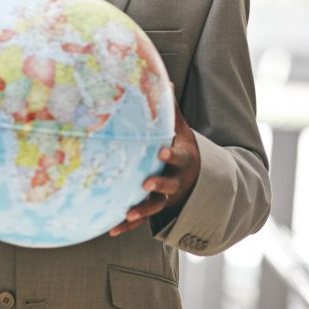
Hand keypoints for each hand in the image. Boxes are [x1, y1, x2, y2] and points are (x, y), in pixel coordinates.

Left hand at [109, 95, 198, 236]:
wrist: (197, 180)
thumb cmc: (183, 147)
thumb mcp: (183, 130)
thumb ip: (172, 110)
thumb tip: (164, 79)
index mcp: (183, 160)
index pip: (179, 157)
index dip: (171, 156)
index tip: (161, 152)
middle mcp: (177, 181)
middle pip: (169, 185)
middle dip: (159, 185)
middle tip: (145, 183)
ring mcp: (168, 198)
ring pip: (156, 206)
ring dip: (143, 210)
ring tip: (128, 213)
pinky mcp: (158, 209)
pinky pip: (142, 220)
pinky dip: (128, 226)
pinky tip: (111, 230)